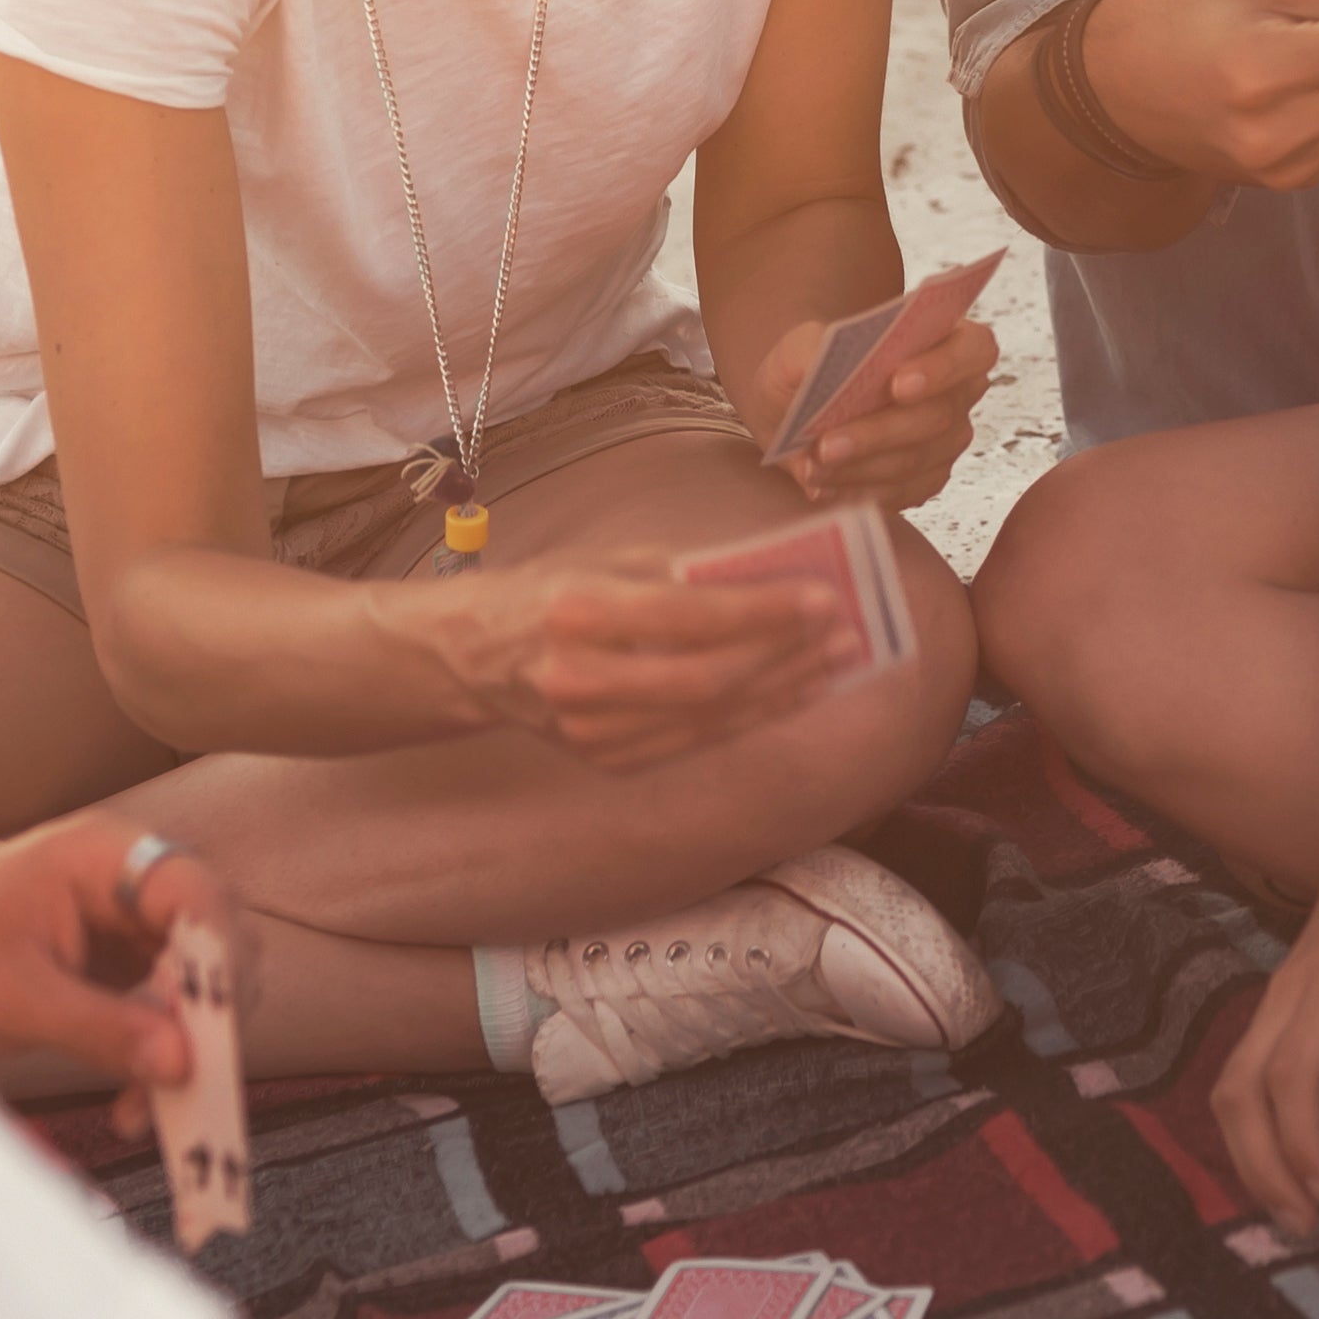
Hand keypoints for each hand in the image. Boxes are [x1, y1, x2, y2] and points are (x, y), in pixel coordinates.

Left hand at [0, 813, 258, 1132]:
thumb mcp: (13, 999)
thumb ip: (100, 1029)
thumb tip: (181, 1064)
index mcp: (104, 855)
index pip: (195, 894)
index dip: (219, 961)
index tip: (214, 1035)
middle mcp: (132, 877)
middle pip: (215, 937)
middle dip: (207, 1016)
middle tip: (184, 1083)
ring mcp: (133, 916)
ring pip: (202, 977)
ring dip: (185, 1045)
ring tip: (144, 1107)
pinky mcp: (128, 956)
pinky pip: (171, 1003)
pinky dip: (159, 1053)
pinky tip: (131, 1100)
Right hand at [398, 551, 850, 768]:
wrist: (473, 655)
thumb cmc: (553, 590)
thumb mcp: (611, 559)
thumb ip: (688, 571)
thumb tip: (779, 575)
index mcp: (578, 609)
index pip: (692, 616)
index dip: (765, 611)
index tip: (824, 597)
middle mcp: (578, 676)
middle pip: (707, 677)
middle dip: (786, 656)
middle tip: (844, 633)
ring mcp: (587, 730)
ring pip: (707, 718)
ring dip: (781, 691)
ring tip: (833, 664)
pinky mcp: (602, 759)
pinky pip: (691, 742)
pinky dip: (747, 718)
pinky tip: (789, 694)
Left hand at [748, 303, 999, 511]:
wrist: (794, 411)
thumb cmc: (809, 371)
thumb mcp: (798, 348)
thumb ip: (810, 348)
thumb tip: (818, 367)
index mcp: (945, 339)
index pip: (972, 349)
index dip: (944, 366)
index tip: (897, 383)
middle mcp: (957, 392)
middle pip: (937, 415)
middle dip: (878, 432)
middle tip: (826, 445)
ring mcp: (946, 440)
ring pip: (916, 459)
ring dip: (861, 466)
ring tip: (810, 468)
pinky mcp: (927, 480)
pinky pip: (901, 491)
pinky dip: (858, 490)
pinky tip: (822, 485)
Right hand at [1210, 807, 1318, 1234]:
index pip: (1293, 1075)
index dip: (1301, 1142)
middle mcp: (1289, 995)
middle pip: (1239, 1090)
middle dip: (1261, 1166)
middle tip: (1303, 1223)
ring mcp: (1273, 998)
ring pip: (1230, 1084)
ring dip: (1249, 1152)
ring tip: (1290, 1205)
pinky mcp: (1274, 1005)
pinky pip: (1244, 1073)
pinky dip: (1253, 1126)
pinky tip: (1285, 1159)